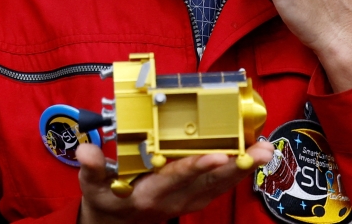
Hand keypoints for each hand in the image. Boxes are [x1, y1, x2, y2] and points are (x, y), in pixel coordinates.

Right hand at [76, 140, 272, 223]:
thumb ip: (91, 169)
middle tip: (260, 151)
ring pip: (219, 185)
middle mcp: (173, 199)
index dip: (198, 166)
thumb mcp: (92, 186)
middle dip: (236, 166)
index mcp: (149, 193)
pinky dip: (238, 173)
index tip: (219, 153)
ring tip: (265, 150)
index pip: (176, 177)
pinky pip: (219, 187)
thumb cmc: (106, 200)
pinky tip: (253, 158)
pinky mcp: (193, 198)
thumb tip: (86, 152)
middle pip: (208, 183)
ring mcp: (186, 201)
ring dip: (244, 169)